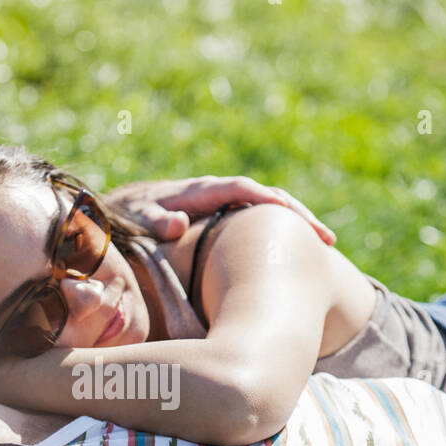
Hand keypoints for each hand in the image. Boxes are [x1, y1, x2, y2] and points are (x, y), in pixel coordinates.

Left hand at [104, 176, 335, 245]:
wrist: (119, 213)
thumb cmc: (126, 219)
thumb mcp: (135, 219)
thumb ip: (154, 221)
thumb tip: (178, 224)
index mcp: (200, 191)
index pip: (242, 190)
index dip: (269, 201)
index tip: (294, 217)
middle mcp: (216, 195)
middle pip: (267, 198)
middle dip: (297, 215)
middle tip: (326, 239)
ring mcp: (222, 207)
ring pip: (266, 212)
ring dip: (294, 226)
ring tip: (324, 248)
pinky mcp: (222, 222)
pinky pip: (255, 224)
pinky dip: (276, 235)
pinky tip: (295, 255)